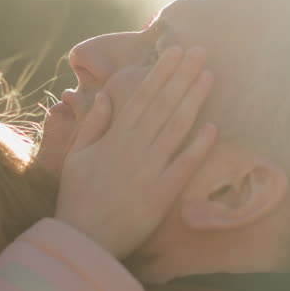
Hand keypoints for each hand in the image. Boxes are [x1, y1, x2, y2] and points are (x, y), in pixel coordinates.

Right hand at [54, 47, 216, 258]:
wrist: (83, 239)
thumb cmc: (77, 197)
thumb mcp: (76, 156)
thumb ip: (92, 124)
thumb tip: (104, 96)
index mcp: (114, 137)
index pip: (141, 96)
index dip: (160, 73)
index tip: (174, 51)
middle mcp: (134, 148)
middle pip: (163, 104)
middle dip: (182, 75)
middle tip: (199, 51)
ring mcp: (150, 169)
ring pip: (176, 127)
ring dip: (193, 99)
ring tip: (208, 75)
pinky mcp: (163, 193)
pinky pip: (184, 164)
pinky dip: (198, 145)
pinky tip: (213, 125)